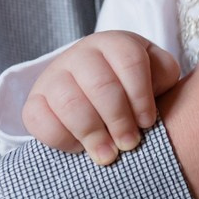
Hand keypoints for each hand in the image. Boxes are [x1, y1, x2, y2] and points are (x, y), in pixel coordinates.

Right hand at [22, 30, 178, 166]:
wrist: (92, 90)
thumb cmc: (134, 85)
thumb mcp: (156, 75)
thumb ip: (163, 78)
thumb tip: (154, 102)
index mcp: (115, 43)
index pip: (129, 61)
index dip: (140, 95)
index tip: (148, 122)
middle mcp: (82, 54)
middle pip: (100, 84)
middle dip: (118, 119)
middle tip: (130, 144)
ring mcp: (54, 76)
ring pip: (69, 102)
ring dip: (92, 133)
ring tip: (108, 156)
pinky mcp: (34, 101)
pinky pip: (40, 119)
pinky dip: (61, 139)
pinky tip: (80, 148)